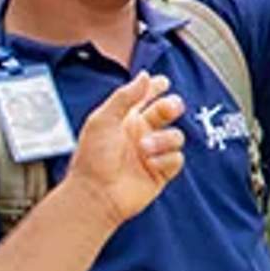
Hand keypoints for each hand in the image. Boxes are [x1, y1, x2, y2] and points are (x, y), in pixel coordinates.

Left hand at [69, 72, 187, 224]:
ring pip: (175, 135)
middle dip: (171, 106)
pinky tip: (150, 164)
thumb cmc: (93, 158)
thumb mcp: (103, 119)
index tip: (163, 82)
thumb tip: (145, 76)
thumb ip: (125, 96)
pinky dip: (165, 159)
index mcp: (125, 119)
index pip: (146, 97)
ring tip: (144, 148)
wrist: (95, 194)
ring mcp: (153, 153)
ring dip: (163, 139)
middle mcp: (141, 133)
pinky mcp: (161, 172)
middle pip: (167, 111)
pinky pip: (177, 159)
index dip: (156, 87)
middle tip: (169, 108)